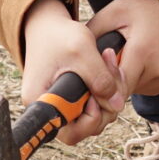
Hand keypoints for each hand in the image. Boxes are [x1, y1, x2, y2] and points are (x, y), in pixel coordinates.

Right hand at [20, 0, 124, 145]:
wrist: (48, 27)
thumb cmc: (60, 36)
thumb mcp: (82, 50)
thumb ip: (101, 78)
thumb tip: (116, 105)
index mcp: (41, 102)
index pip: (71, 132)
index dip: (91, 118)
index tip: (95, 95)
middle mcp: (48, 110)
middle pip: (84, 129)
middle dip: (105, 109)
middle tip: (111, 80)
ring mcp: (59, 107)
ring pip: (91, 120)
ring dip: (108, 100)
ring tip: (109, 70)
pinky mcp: (68, 101)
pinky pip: (90, 109)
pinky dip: (104, 95)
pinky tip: (107, 74)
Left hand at [89, 0, 158, 99]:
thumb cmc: (154, 13)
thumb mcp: (121, 10)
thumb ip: (96, 28)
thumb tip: (76, 49)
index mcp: (142, 52)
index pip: (114, 85)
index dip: (99, 82)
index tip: (94, 72)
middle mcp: (155, 72)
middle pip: (119, 89)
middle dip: (108, 79)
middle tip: (105, 61)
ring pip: (129, 90)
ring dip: (122, 79)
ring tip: (126, 56)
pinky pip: (141, 88)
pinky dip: (135, 79)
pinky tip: (139, 62)